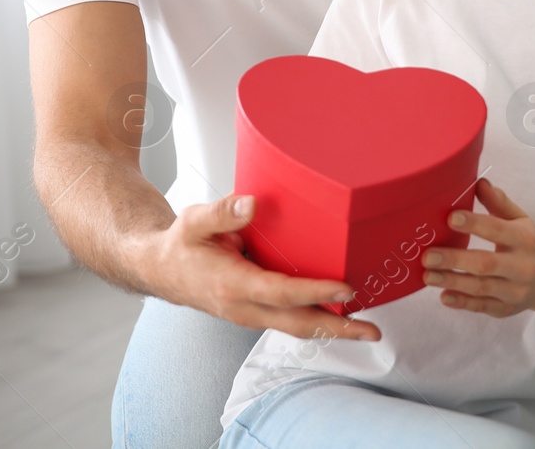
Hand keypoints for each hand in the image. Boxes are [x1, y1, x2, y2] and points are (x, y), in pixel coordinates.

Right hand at [141, 193, 379, 340]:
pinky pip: (290, 322)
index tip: (347, 288)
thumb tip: (252, 203)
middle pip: (298, 324)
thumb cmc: (181, 244)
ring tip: (367, 329)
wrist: (161, 271)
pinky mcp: (255, 314)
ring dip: (332, 330)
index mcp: (231, 284)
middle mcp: (244, 307)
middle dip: (337, 329)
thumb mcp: (194, 220)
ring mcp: (250, 315)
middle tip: (373, 331)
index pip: (281, 293)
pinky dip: (316, 322)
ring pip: (297, 328)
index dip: (316, 292)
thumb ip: (223, 212)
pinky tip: (338, 315)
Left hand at [420, 178, 534, 317]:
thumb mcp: (520, 220)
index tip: (450, 218)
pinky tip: (444, 297)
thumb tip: (478, 182)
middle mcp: (521, 266)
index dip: (474, 224)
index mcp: (524, 239)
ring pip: (481, 287)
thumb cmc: (529, 244)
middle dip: (455, 260)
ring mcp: (514, 290)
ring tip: (427, 275)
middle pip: (485, 263)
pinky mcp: (506, 308)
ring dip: (452, 282)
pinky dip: (463, 303)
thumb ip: (498, 202)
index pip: (497, 230)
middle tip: (427, 255)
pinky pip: (482, 306)